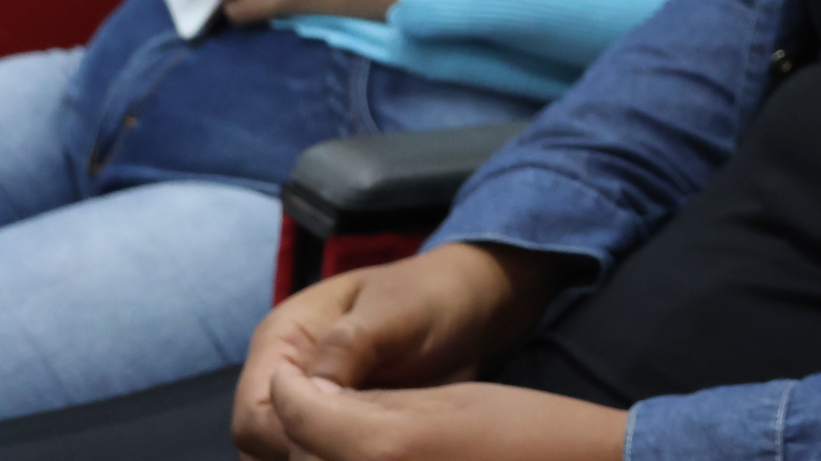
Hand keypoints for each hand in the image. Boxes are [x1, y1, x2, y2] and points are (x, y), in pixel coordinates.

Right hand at [235, 245, 573, 460]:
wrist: (469, 305)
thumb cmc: (431, 295)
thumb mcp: (395, 310)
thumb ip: (349, 344)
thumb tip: (312, 392)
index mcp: (282, 339)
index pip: (254, 413)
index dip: (287, 438)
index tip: (339, 444)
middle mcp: (285, 378)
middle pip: (262, 446)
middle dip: (305, 456)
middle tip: (364, 457)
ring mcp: (309, 404)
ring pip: (287, 458)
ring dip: (324, 460)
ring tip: (374, 456)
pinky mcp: (337, 425)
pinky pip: (320, 457)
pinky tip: (376, 459)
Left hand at [266, 373, 626, 460]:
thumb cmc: (523, 428)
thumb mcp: (447, 400)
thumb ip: (369, 403)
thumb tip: (312, 397)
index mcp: (381, 446)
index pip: (296, 411)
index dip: (290, 387)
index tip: (294, 374)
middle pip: (298, 455)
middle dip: (297, 429)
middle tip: (314, 403)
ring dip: (316, 453)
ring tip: (336, 431)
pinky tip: (367, 452)